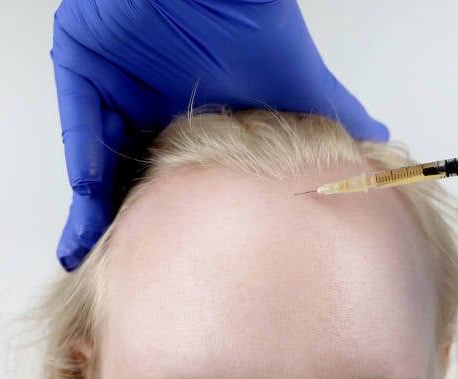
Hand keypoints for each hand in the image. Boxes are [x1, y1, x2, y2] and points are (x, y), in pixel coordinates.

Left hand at [51, 0, 387, 270]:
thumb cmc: (253, 25)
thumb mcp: (302, 87)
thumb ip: (334, 117)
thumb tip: (381, 143)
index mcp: (197, 117)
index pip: (181, 178)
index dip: (176, 218)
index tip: (174, 264)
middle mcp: (154, 106)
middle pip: (133, 176)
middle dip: (130, 224)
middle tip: (127, 273)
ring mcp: (117, 87)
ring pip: (98, 160)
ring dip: (95, 211)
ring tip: (95, 259)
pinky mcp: (84, 63)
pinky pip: (77, 124)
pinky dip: (82, 168)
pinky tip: (88, 213)